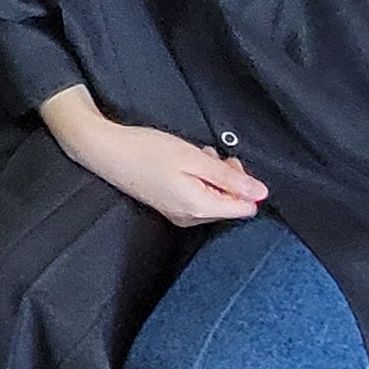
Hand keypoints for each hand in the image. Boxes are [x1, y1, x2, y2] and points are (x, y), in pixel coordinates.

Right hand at [42, 89, 267, 225]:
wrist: (106, 152)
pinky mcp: (169, 207)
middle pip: (230, 205)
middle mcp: (191, 218)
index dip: (244, 184)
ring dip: (212, 177)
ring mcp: (178, 215)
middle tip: (211, 155)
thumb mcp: (193, 158)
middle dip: (227, 179)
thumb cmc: (147, 151)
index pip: (245, 209)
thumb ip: (229, 177)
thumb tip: (261, 193)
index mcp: (199, 207)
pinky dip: (198, 181)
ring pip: (214, 200)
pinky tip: (185, 163)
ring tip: (194, 155)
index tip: (229, 163)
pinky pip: (197, 199)